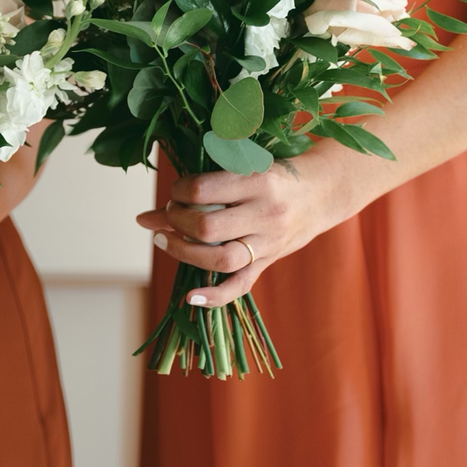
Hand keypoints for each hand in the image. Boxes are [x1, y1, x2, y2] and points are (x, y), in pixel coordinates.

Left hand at [135, 151, 353, 307]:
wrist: (319, 192)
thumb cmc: (272, 174)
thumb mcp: (242, 169)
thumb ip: (201, 185)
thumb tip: (146, 215)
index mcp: (257, 182)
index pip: (202, 191)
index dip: (178, 191)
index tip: (176, 190)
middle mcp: (265, 214)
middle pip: (208, 228)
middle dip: (176, 221)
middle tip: (170, 212)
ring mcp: (269, 243)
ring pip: (221, 259)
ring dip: (183, 252)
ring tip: (163, 239)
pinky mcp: (269, 262)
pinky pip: (241, 285)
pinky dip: (215, 295)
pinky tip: (191, 297)